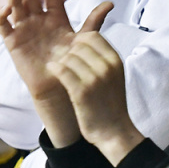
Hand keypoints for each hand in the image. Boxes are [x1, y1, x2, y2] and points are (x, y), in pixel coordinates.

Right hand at [0, 0, 113, 145]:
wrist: (60, 85)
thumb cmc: (73, 63)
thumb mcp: (84, 39)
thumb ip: (94, 20)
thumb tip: (110, 2)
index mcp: (56, 17)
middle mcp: (39, 20)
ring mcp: (24, 29)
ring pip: (16, 6)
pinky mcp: (13, 41)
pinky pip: (3, 25)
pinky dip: (2, 15)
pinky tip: (7, 9)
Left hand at [48, 30, 143, 164]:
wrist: (114, 131)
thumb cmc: (111, 104)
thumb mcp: (115, 75)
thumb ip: (103, 58)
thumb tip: (83, 41)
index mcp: (115, 60)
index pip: (92, 36)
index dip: (80, 41)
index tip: (75, 50)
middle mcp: (106, 67)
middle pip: (78, 45)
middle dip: (69, 52)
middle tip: (66, 63)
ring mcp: (94, 79)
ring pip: (68, 57)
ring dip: (61, 63)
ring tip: (61, 72)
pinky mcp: (81, 92)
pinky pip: (62, 71)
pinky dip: (55, 69)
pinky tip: (53, 71)